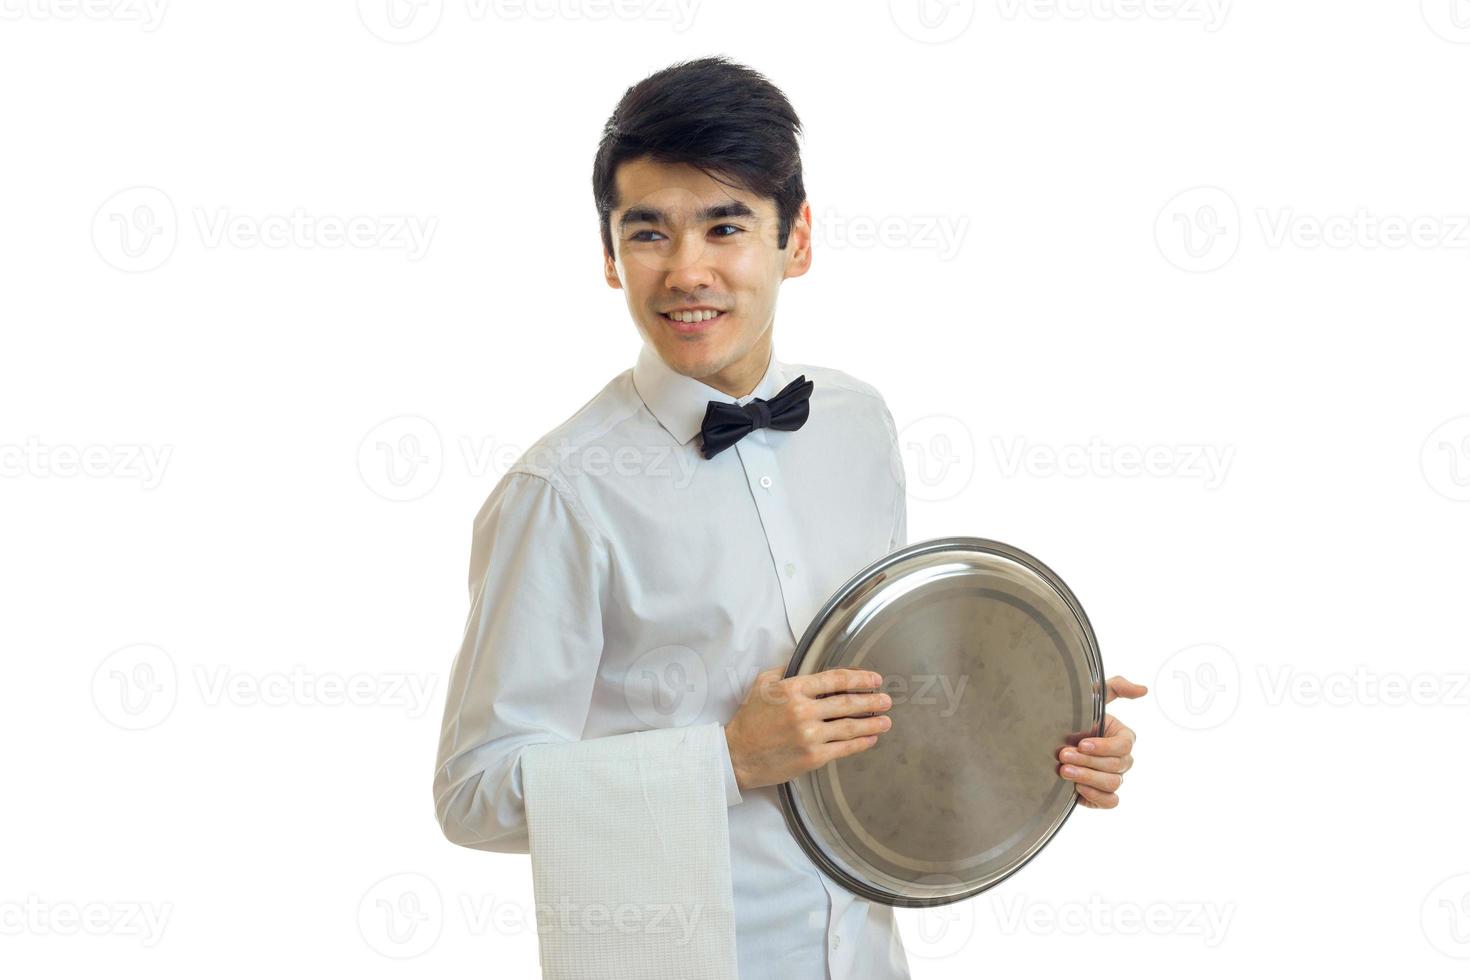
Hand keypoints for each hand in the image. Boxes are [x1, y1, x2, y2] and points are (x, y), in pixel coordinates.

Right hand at [724, 666, 892, 790]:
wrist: (737, 755)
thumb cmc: (749, 720)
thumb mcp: (761, 685)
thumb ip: (783, 672)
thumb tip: (802, 665)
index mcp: (793, 689)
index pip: (835, 679)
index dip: (859, 678)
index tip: (874, 679)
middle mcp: (804, 711)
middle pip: (847, 703)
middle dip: (872, 700)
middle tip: (886, 699)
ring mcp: (809, 735)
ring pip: (850, 727)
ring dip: (872, 723)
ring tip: (886, 721)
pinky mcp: (812, 757)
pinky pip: (843, 748)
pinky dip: (860, 743)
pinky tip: (870, 739)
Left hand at [1057, 675, 1147, 808]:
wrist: (1055, 738)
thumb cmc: (1077, 716)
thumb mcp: (1094, 695)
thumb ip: (1117, 687)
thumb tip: (1143, 690)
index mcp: (1124, 738)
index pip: (1123, 746)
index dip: (1104, 746)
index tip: (1082, 743)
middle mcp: (1122, 761)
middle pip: (1115, 766)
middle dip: (1087, 761)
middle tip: (1064, 755)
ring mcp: (1113, 778)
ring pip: (1112, 784)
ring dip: (1087, 778)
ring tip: (1064, 771)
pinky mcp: (1102, 795)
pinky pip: (1110, 802)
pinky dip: (1096, 797)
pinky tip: (1077, 789)